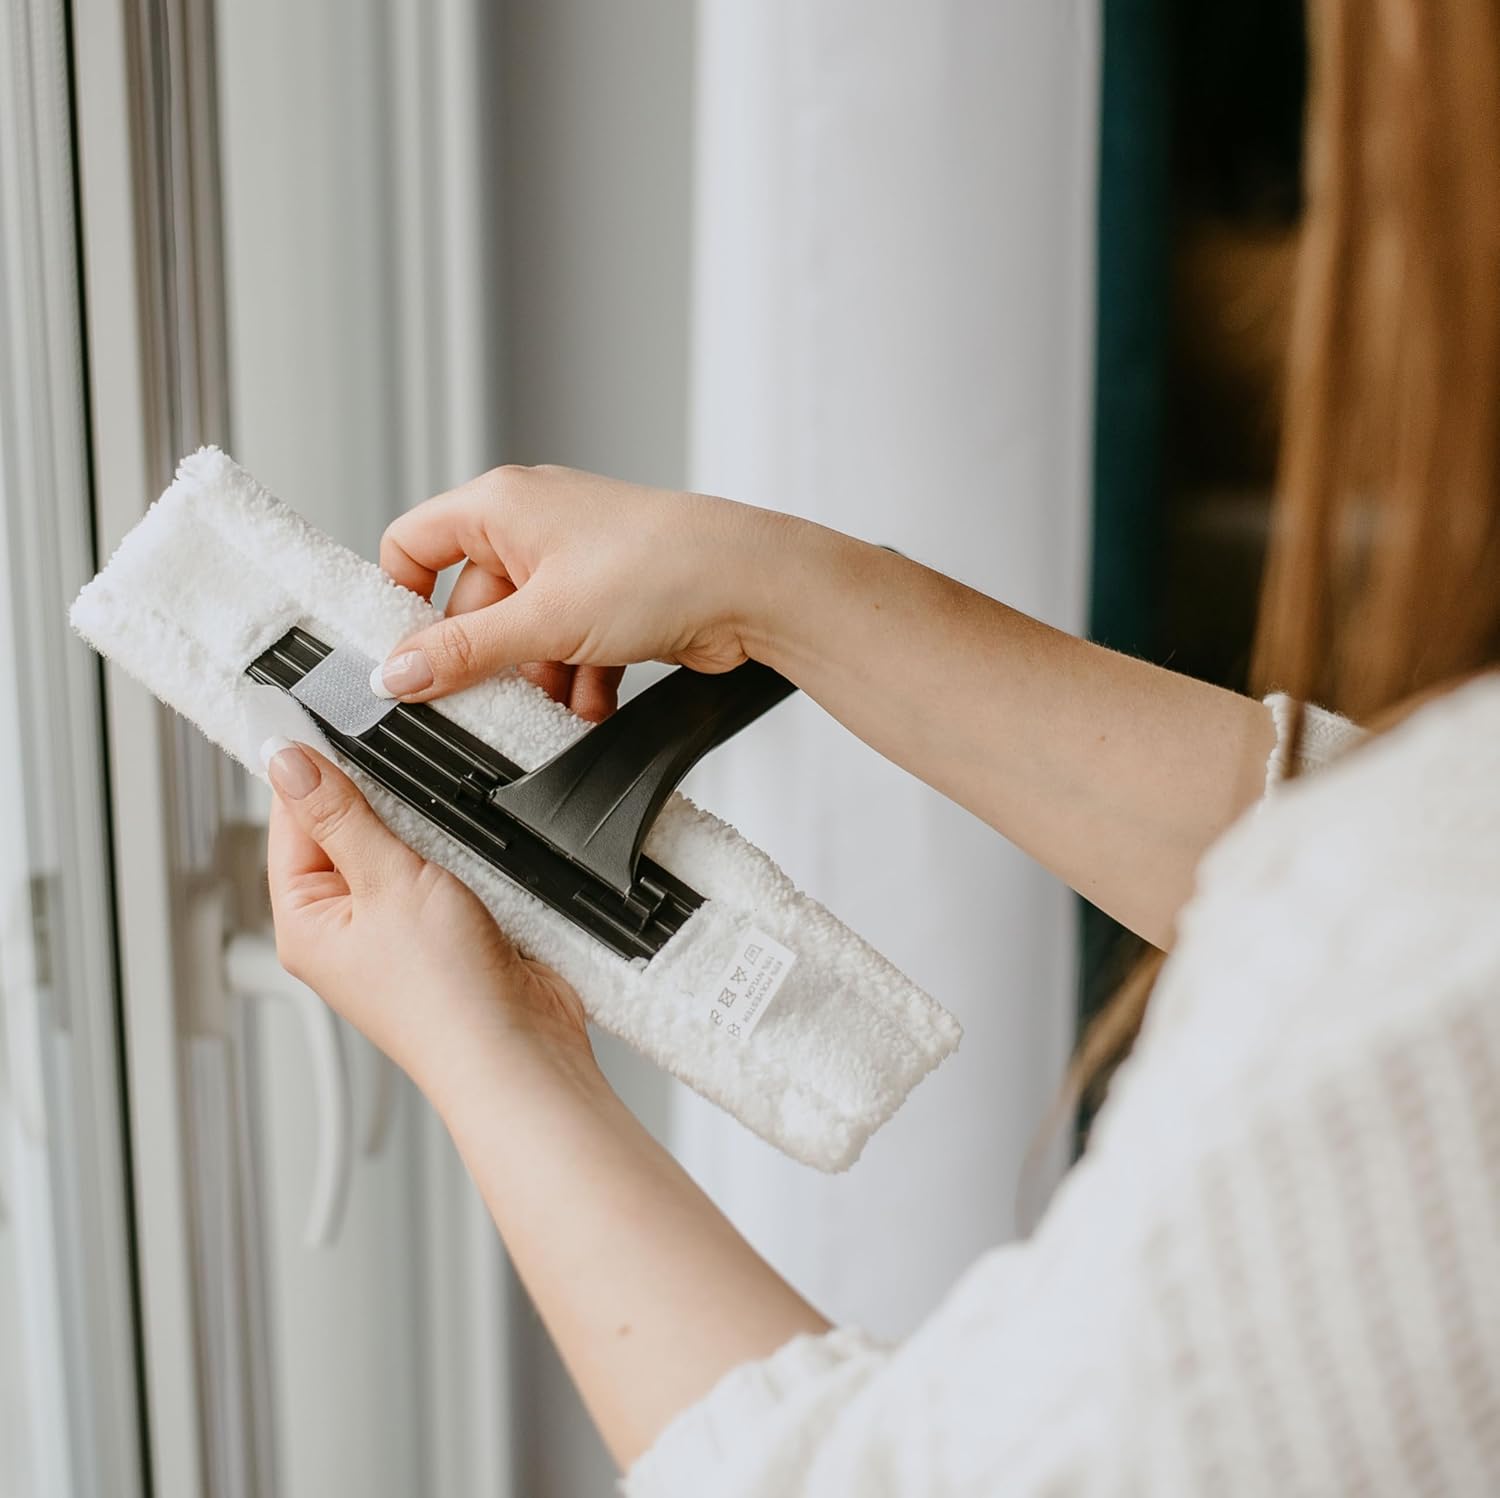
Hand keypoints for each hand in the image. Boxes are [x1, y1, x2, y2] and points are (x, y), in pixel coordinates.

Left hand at [262, 736, 592, 1088]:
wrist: (521, 1050)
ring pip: (404, 842)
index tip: (329, 715)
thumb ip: (340, 813)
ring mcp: (400, 928)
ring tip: (445, 833)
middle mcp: (346, 926)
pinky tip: (476, 850)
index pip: (291, 818)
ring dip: (429, 825)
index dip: (313, 765)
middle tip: (405, 776)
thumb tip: (287, 759)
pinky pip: (447, 866)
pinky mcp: (450, 927)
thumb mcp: (386, 883)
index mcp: (305, 920)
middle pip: (349, 825)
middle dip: (381, 796)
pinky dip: (463, 850)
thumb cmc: (446, 999)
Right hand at [374, 465, 788, 708]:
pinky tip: (590, 709)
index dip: (402, 601)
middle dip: (485, 662)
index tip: (402, 659)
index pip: (415, 544)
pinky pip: (569, 648)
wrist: (752, 584)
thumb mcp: (543, 619)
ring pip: (525, 636)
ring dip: (535, 682)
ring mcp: (575, 565)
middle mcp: (534, 528)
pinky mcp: (610, 601)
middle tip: (485, 707)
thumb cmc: (659, 566)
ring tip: (552, 713)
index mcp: (500, 507)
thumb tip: (397, 673)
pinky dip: (576, 682)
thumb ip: (464, 651)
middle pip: (473, 606)